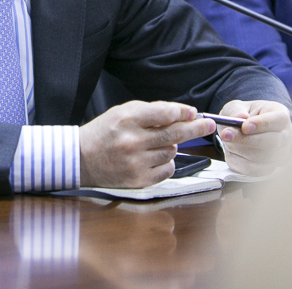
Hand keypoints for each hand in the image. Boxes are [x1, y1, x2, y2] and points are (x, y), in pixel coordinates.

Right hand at [79, 101, 215, 187]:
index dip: (182, 112)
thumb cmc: (104, 132)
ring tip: (153, 143)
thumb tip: (183, 114)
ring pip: (172, 151)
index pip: (164, 114)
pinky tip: (153, 157)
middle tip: (209, 124)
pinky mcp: (139, 180)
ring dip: (170, 146)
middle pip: (174, 134)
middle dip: (195, 128)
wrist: (81, 159)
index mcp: (127, 119)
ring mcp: (136, 162)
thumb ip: (151, 112)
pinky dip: (166, 162)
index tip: (193, 112)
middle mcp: (132, 141)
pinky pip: (167, 169)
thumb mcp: (122, 112)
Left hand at [216, 100, 291, 176]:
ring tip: (228, 140)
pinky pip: (253, 170)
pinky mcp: (268, 169)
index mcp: (281, 115)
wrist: (241, 131)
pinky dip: (238, 161)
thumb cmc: (242, 116)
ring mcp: (280, 155)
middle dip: (246, 140)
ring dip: (239, 149)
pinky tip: (231, 152)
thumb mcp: (236, 107)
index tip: (244, 126)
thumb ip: (236, 110)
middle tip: (226, 134)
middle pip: (272, 142)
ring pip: (261, 158)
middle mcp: (286, 136)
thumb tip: (240, 117)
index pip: (279, 120)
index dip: (262, 124)